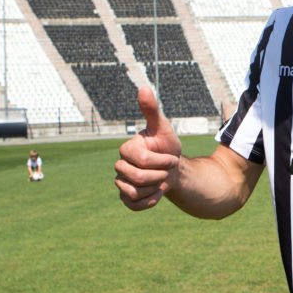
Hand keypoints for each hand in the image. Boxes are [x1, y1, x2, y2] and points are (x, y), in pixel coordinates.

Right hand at [114, 87, 182, 210]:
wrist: (172, 167)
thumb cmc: (167, 146)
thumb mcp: (163, 128)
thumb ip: (152, 111)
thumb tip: (144, 88)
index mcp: (126, 149)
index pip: (142, 160)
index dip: (162, 161)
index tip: (172, 157)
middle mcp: (120, 165)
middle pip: (138, 178)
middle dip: (160, 174)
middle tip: (167, 169)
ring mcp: (121, 182)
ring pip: (135, 192)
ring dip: (156, 187)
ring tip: (161, 179)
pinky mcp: (126, 197)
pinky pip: (133, 205)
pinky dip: (149, 202)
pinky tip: (158, 193)